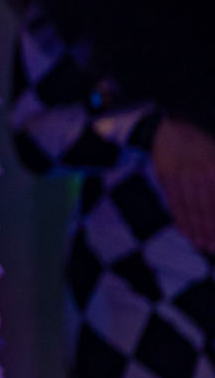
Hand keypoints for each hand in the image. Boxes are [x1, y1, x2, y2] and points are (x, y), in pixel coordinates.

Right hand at [154, 117, 214, 252]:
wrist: (171, 130)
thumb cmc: (200, 146)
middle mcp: (200, 173)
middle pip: (207, 209)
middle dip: (210, 230)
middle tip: (212, 247)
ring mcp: (182, 176)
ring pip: (191, 208)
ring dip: (196, 229)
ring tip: (200, 244)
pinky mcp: (166, 178)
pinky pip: (175, 203)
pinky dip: (180, 219)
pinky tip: (185, 231)